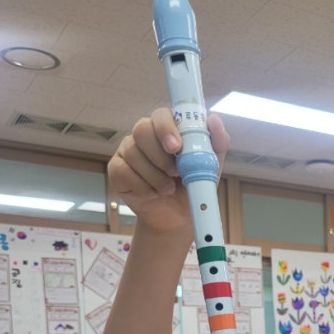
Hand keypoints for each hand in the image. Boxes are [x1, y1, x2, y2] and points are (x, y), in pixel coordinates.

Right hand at [107, 108, 229, 233]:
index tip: (176, 147)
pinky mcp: (117, 170)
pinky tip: (153, 194)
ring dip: (155, 176)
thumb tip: (214, 120)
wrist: (179, 218)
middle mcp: (145, 136)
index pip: (161, 115)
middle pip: (142, 129)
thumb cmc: (193, 187)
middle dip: (159, 154)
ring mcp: (128, 151)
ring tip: (169, 189)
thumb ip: (216, 143)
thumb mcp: (210, 167)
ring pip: (133, 153)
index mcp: (168, 130)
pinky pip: (123, 171)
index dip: (166, 128)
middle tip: (175, 172)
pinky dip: (143, 186)